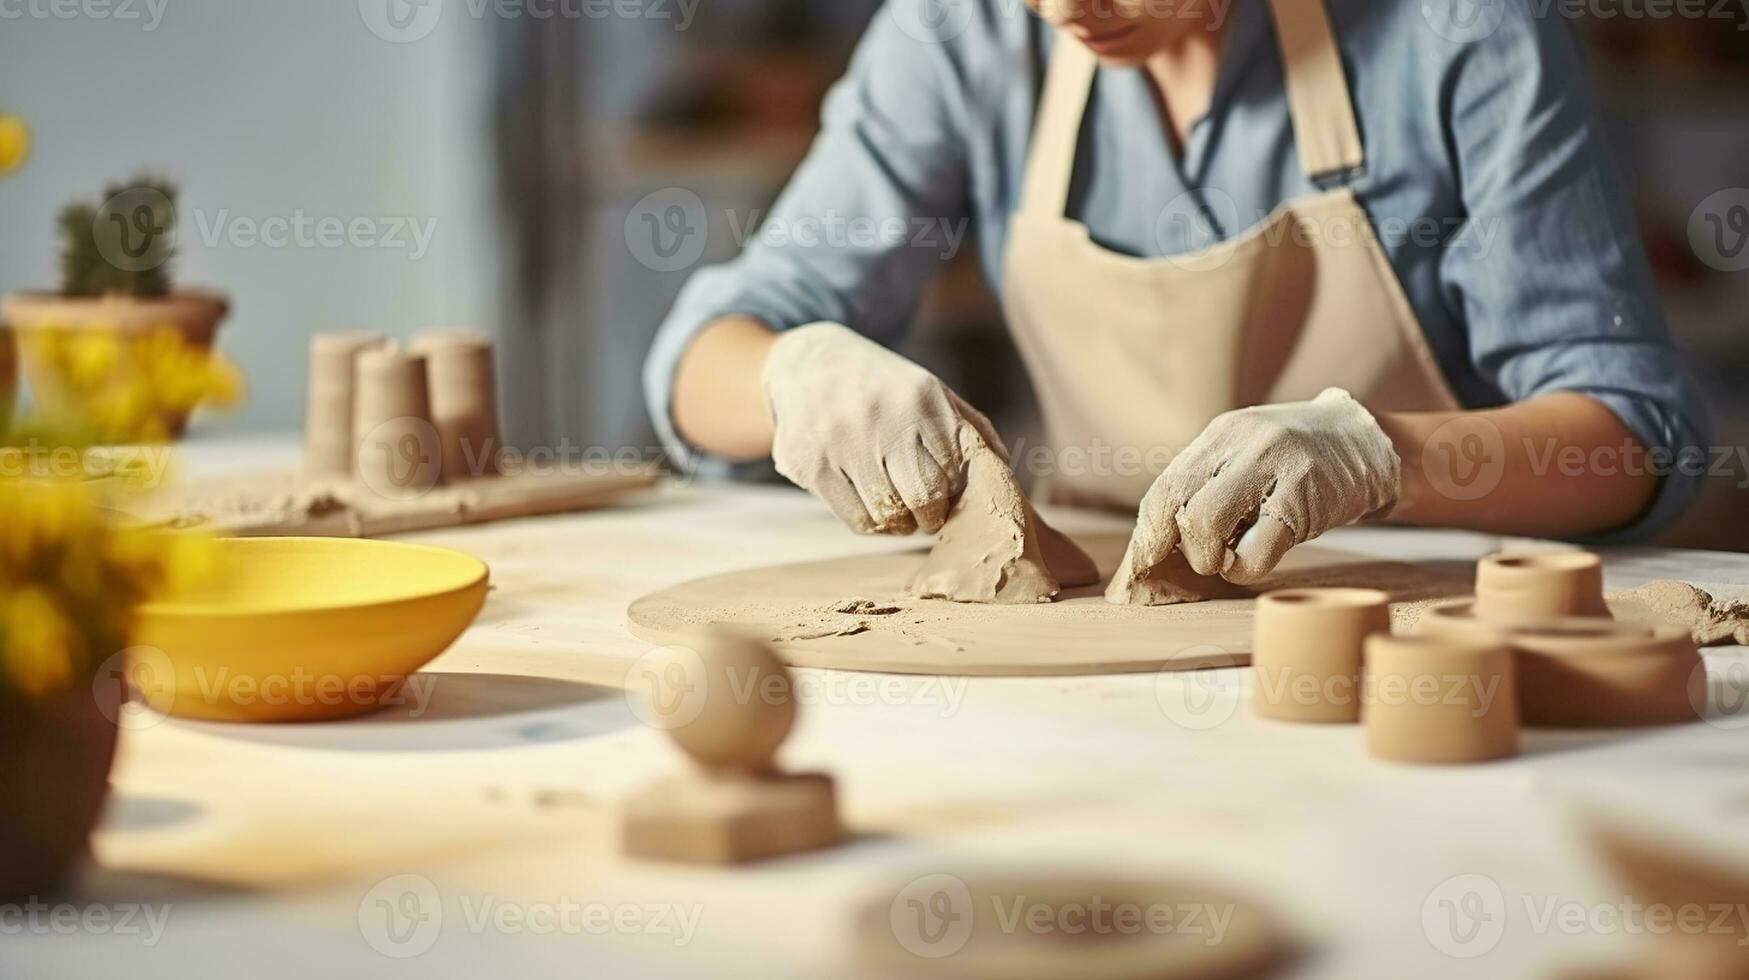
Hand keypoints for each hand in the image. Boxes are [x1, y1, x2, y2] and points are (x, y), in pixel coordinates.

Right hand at [762, 322, 1004, 534]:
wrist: (807, 361)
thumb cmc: (884, 386)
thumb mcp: (930, 391)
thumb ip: (970, 430)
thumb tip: (1004, 473)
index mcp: (919, 398)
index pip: (955, 472)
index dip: (956, 492)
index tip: (949, 492)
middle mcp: (878, 418)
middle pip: (923, 499)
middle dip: (932, 515)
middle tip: (928, 512)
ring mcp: (839, 443)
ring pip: (889, 516)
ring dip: (903, 523)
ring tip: (901, 507)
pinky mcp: (810, 466)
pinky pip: (858, 521)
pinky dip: (874, 524)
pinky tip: (874, 505)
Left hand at [1108, 388, 1400, 594]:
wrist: (1368, 442)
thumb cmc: (1296, 460)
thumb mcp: (1248, 452)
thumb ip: (1208, 482)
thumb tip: (1158, 540)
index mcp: (1222, 434)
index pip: (1165, 487)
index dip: (1149, 532)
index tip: (1144, 561)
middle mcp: (1245, 443)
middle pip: (1179, 507)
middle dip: (1179, 547)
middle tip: (1202, 557)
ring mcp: (1277, 467)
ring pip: (1207, 524)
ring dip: (1209, 558)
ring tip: (1228, 556)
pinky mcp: (1306, 498)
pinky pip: (1256, 551)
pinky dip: (1244, 568)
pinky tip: (1256, 559)